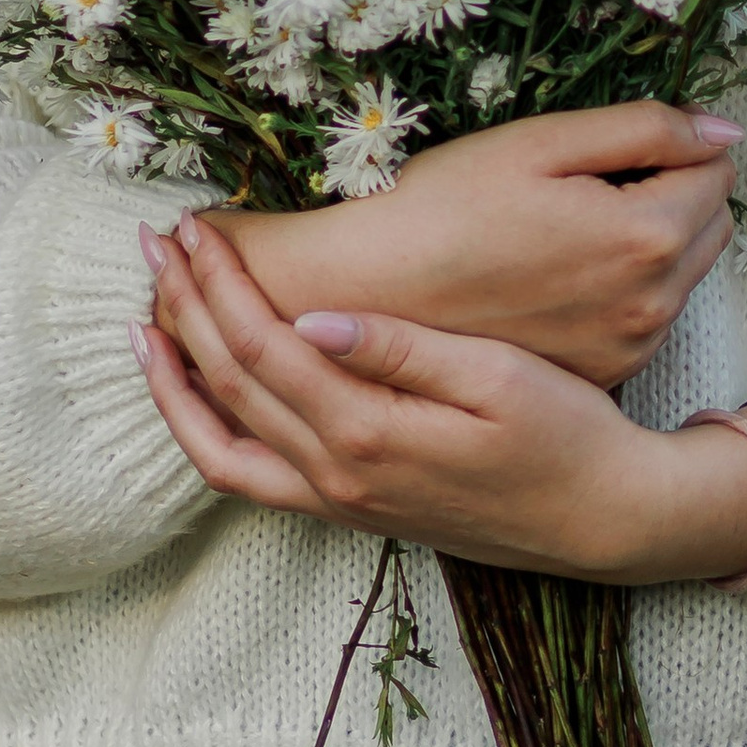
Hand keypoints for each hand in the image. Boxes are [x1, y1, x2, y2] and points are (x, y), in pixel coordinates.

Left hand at [132, 219, 746, 584]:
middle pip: (228, 385)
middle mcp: (337, 476)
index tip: (192, 227)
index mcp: (370, 430)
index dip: (218, 283)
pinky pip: (247, 479)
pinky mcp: (346, 512)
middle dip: (183, 308)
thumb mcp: (498, 375)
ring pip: (220, 445)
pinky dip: (205, 435)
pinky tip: (194, 394)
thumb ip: (401, 349)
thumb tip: (313, 316)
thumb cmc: (564, 434)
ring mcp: (336, 502)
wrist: (600, 519)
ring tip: (145, 321)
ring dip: (175, 380)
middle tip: (152, 245)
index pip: (263, 345)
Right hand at [198, 100, 743, 386]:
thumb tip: (724, 131)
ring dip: (651, 242)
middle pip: (710, 224)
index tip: (611, 148)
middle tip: (590, 181)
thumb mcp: (542, 142)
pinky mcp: (602, 373)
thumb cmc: (446, 205)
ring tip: (567, 227)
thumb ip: (646, 129)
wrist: (372, 294)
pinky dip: (624, 289)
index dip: (672, 145)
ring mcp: (628, 348)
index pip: (716, 171)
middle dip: (674, 192)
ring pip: (682, 273)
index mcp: (646, 236)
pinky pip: (645, 317)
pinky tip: (560, 274)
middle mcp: (652, 305)